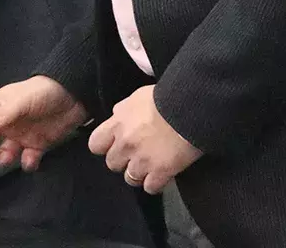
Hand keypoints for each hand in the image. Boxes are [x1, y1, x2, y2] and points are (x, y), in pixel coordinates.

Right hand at [0, 75, 86, 172]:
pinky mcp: (37, 145)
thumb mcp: (18, 101)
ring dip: (2, 158)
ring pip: (3, 152)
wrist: (73, 96)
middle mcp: (5, 123)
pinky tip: (30, 160)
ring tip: (7, 159)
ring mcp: (20, 135)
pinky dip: (27, 163)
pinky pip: (27, 159)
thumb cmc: (41, 92)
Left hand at [87, 84, 201, 194]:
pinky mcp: (160, 172)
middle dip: (123, 161)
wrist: (190, 109)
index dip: (104, 147)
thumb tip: (118, 117)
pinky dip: (155, 184)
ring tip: (149, 167)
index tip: (114, 146)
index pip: (95, 144)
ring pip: (130, 178)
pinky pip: (150, 188)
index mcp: (117, 124)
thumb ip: (123, 110)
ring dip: (139, 174)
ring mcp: (142, 160)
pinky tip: (162, 176)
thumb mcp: (137, 97)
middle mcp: (125, 144)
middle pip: (113, 164)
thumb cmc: (166, 98)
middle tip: (136, 156)